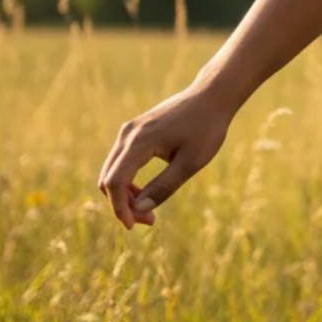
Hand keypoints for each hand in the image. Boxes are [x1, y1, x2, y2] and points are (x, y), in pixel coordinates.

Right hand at [96, 82, 233, 229]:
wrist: (213, 95)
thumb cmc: (207, 127)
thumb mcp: (191, 162)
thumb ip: (164, 186)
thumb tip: (139, 209)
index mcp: (139, 141)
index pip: (115, 181)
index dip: (120, 208)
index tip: (135, 226)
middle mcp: (128, 134)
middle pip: (109, 178)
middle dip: (122, 204)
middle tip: (149, 219)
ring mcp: (129, 131)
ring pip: (112, 171)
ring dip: (124, 194)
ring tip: (149, 210)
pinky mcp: (135, 131)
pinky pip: (121, 162)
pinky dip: (127, 180)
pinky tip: (145, 191)